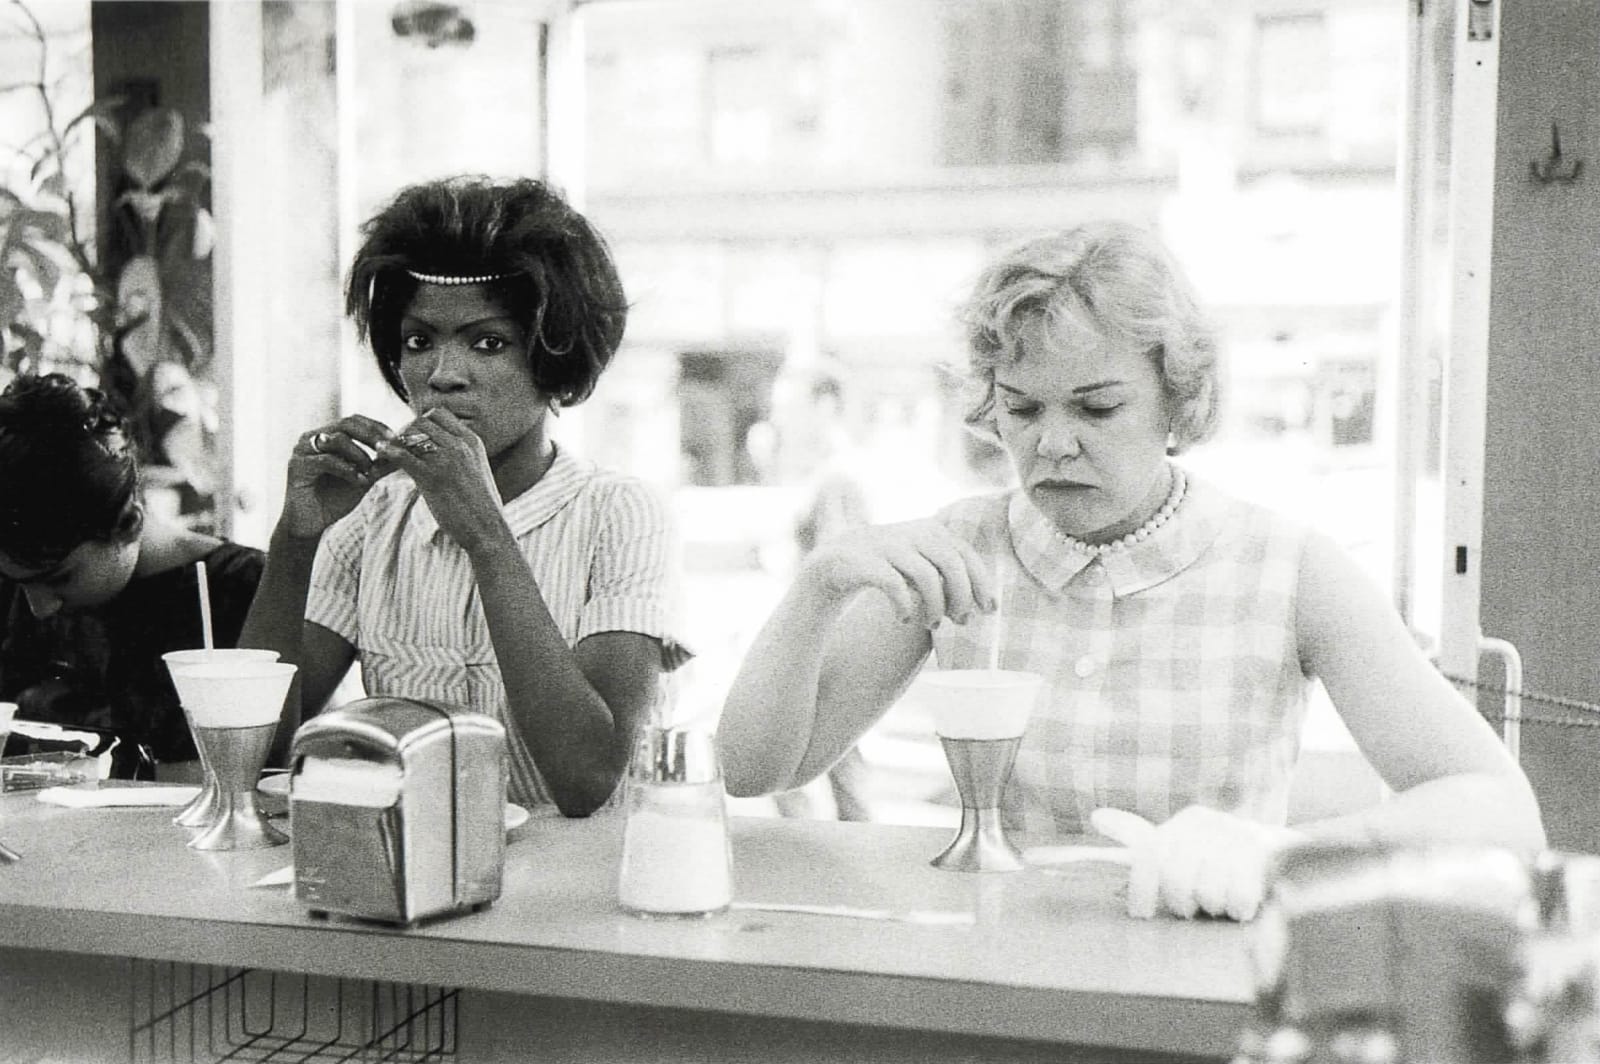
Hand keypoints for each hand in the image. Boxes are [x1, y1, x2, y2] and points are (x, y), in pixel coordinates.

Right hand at [281, 415, 397, 536]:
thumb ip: (380, 465)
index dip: (375, 427)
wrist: (312, 524)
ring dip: (359, 454)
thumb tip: (405, 453)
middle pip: (345, 424)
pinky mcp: (297, 466)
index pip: (353, 421)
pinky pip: (325, 460)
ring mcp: (302, 450)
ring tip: (370, 472)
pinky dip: (347, 469)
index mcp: (327, 436)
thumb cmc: (335, 500)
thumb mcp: (364, 479)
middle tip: (387, 448)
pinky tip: (359, 481)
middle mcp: (312, 438)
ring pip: (336, 439)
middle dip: (370, 435)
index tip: (395, 439)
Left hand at [376, 408, 504, 551]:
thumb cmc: (481, 506)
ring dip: (395, 443)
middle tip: (397, 449)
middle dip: (405, 432)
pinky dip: (387, 453)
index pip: (438, 414)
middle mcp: (460, 445)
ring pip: (410, 435)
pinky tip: (380, 456)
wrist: (488, 529)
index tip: (414, 439)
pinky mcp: (432, 477)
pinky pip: (402, 455)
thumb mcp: (476, 470)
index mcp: (472, 441)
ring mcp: (446, 459)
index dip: (421, 423)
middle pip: (420, 421)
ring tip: (387, 456)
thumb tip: (438, 450)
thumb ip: (460, 455)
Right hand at [799, 519, 996, 628]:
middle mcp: (910, 533)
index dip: (981, 582)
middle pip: (950, 562)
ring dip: (935, 606)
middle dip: (962, 596)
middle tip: (961, 621)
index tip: (989, 610)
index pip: (964, 554)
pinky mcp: (863, 561)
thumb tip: (983, 602)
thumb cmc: (887, 570)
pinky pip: (893, 584)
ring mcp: (885, 544)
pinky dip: (904, 605)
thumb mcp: (920, 564)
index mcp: (928, 530)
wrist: (833, 564)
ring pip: (925, 575)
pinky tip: (904, 618)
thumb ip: (947, 572)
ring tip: (932, 624)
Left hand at [1091, 806, 1305, 921]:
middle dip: (1182, 903)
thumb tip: (1097, 816)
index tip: (1141, 914)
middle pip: (1177, 881)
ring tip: (1222, 899)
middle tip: (1194, 907)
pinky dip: (1238, 909)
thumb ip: (1139, 836)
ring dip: (1215, 907)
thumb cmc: (1219, 859)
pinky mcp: (1264, 855)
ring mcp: (1238, 836)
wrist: (1282, 858)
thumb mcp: (1179, 844)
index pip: (1149, 857)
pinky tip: (1243, 903)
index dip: (1141, 891)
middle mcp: (1209, 823)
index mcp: (1186, 822)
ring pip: (1208, 893)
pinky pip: (1238, 898)